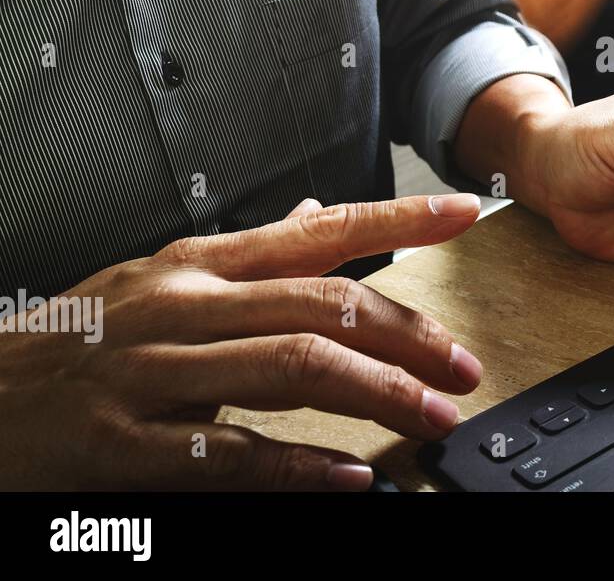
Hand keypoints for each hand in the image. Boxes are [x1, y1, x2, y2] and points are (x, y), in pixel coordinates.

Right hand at [0, 194, 484, 489]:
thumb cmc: (71, 342)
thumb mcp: (157, 280)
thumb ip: (246, 256)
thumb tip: (313, 215)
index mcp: (195, 264)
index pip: (317, 232)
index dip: (397, 219)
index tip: (464, 213)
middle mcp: (180, 305)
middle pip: (322, 304)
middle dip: (407, 334)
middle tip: (464, 366)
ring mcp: (149, 372)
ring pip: (289, 367)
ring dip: (376, 393)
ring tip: (431, 415)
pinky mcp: (119, 444)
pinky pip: (226, 453)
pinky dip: (299, 468)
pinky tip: (350, 476)